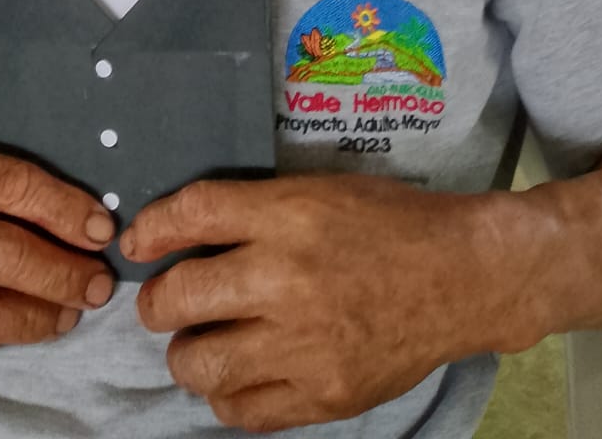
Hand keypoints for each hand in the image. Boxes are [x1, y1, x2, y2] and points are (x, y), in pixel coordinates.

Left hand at [122, 174, 535, 432]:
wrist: (463, 276)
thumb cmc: (389, 223)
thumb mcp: (318, 190)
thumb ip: (252, 210)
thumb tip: (177, 231)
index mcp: (289, 215)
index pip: (192, 214)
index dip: (151, 229)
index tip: (138, 242)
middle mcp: (288, 278)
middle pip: (179, 296)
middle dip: (158, 301)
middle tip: (167, 301)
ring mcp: (305, 344)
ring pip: (200, 363)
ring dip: (188, 352)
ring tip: (203, 340)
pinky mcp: (323, 394)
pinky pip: (242, 411)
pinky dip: (227, 394)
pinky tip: (241, 373)